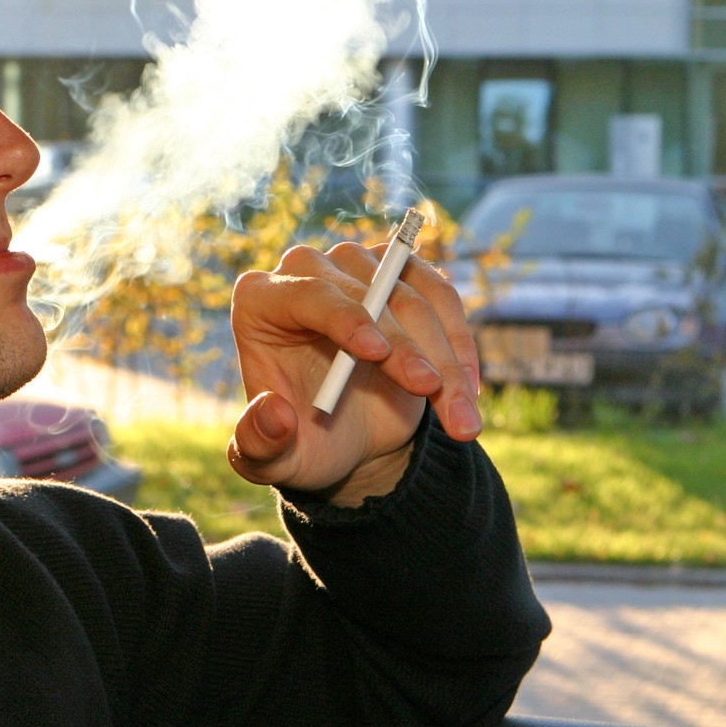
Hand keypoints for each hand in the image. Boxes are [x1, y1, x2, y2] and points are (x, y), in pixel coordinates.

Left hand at [225, 239, 481, 507]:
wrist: (347, 437)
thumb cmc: (302, 441)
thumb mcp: (273, 460)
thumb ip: (259, 444)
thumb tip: (274, 413)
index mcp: (260, 302)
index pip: (306, 295)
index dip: (344, 318)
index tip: (378, 353)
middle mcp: (306, 271)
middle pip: (365, 293)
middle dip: (403, 345)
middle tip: (431, 390)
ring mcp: (357, 266)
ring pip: (411, 298)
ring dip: (443, 356)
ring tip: (460, 417)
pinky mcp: (401, 273)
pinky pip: (440, 295)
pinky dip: (459, 343)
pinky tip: (466, 392)